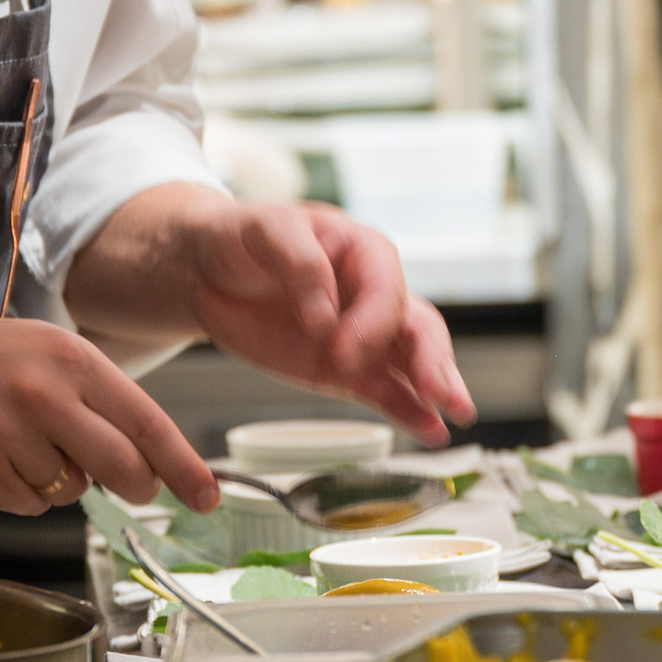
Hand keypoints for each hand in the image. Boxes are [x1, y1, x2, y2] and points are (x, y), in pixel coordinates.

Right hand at [0, 315, 216, 514]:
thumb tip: (153, 459)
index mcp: (73, 360)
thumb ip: (104, 399)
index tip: (206, 495)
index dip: (183, 466)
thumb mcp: (56, 352)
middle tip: (129, 481)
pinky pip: (32, 505)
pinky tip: (2, 456)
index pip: (147, 423)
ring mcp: (10, 438)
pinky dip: (25, 492)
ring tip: (30, 442)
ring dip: (64, 479)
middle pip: (122, 468)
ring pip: (73, 490)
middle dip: (135, 483)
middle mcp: (45, 397)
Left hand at [186, 199, 474, 445]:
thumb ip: (299, 265)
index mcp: (360, 250)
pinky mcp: (342, 370)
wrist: (205, 269)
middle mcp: (370, 294)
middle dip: (432, 359)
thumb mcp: (266, 230)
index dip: (372, 321)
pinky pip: (384, 392)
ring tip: (456, 413)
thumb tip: (324, 317)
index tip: (340, 348)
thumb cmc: (242, 236)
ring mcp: (360, 336)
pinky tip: (431, 430)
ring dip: (437, 387)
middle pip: (417, 325)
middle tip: (436, 390)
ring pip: (413, 361)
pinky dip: (409, 411)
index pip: (386, 287)